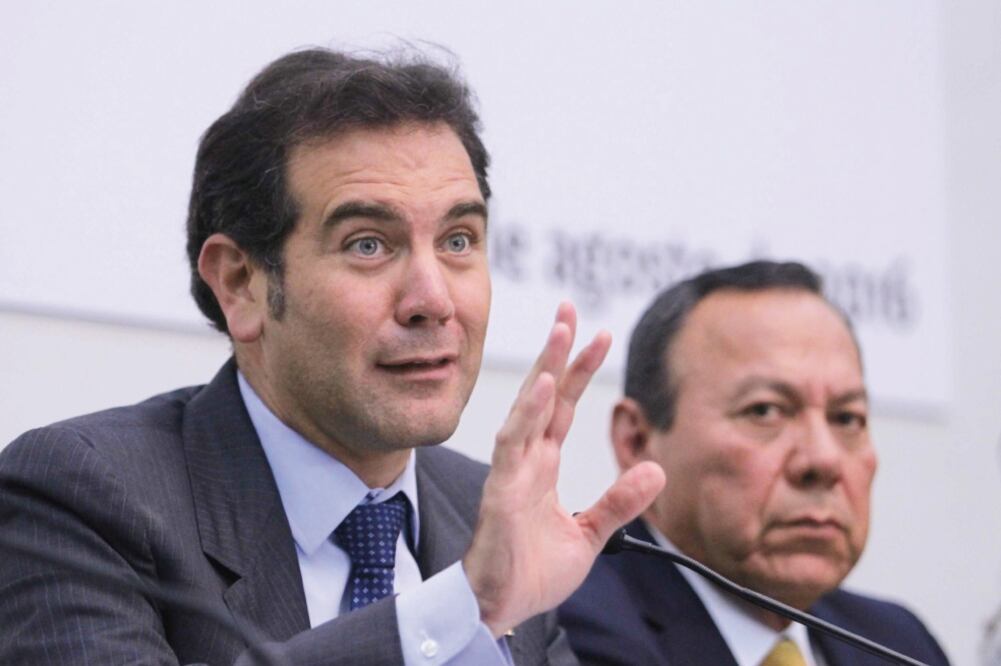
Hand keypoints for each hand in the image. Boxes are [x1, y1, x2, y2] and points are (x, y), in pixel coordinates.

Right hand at [463, 302, 664, 636]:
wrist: (499, 610)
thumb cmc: (532, 571)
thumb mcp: (590, 535)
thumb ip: (620, 502)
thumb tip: (656, 468)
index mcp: (542, 465)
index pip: (564, 407)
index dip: (580, 370)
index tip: (598, 334)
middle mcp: (525, 460)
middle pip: (545, 394)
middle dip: (558, 351)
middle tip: (571, 308)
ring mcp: (511, 472)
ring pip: (528, 409)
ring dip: (546, 368)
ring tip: (562, 331)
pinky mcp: (500, 493)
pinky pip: (513, 446)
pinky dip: (528, 414)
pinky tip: (546, 386)